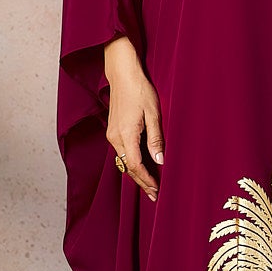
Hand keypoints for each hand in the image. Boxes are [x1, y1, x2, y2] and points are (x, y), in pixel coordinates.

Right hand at [104, 36, 164, 201]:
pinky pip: (122, 153)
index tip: (156, 191)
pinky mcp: (113, 131)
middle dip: (141, 182)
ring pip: (123, 162)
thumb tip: (159, 160)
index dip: (146, 180)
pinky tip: (141, 166)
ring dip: (136, 174)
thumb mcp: (153, 113)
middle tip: (155, 196)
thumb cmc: (140, 90)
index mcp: (126, 134)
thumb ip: (155, 138)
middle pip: (127, 168)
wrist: (122, 74)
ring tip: (150, 185)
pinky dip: (131, 163)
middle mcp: (115, 137)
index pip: (135, 165)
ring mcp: (112, 134)